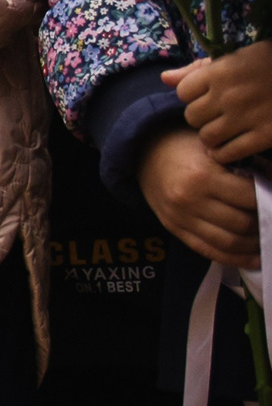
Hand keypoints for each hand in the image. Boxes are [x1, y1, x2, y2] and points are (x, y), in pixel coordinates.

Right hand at [139, 127, 259, 266]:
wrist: (145, 153)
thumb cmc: (186, 146)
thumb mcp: (215, 147)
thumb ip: (245, 165)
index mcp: (203, 176)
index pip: (250, 197)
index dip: (271, 199)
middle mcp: (190, 201)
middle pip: (242, 223)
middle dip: (265, 224)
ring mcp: (180, 218)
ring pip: (228, 242)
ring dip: (254, 244)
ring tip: (267, 238)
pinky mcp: (174, 229)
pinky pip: (209, 251)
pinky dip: (235, 259)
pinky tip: (254, 258)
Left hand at [166, 42, 271, 165]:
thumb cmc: (268, 63)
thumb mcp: (234, 57)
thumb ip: (197, 69)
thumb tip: (164, 79)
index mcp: (220, 72)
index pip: (182, 92)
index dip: (192, 95)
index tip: (205, 96)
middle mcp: (229, 95)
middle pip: (192, 117)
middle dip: (201, 117)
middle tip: (215, 115)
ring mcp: (247, 117)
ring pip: (207, 137)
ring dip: (211, 136)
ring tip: (222, 131)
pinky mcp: (265, 135)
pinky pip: (230, 153)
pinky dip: (225, 153)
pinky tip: (230, 147)